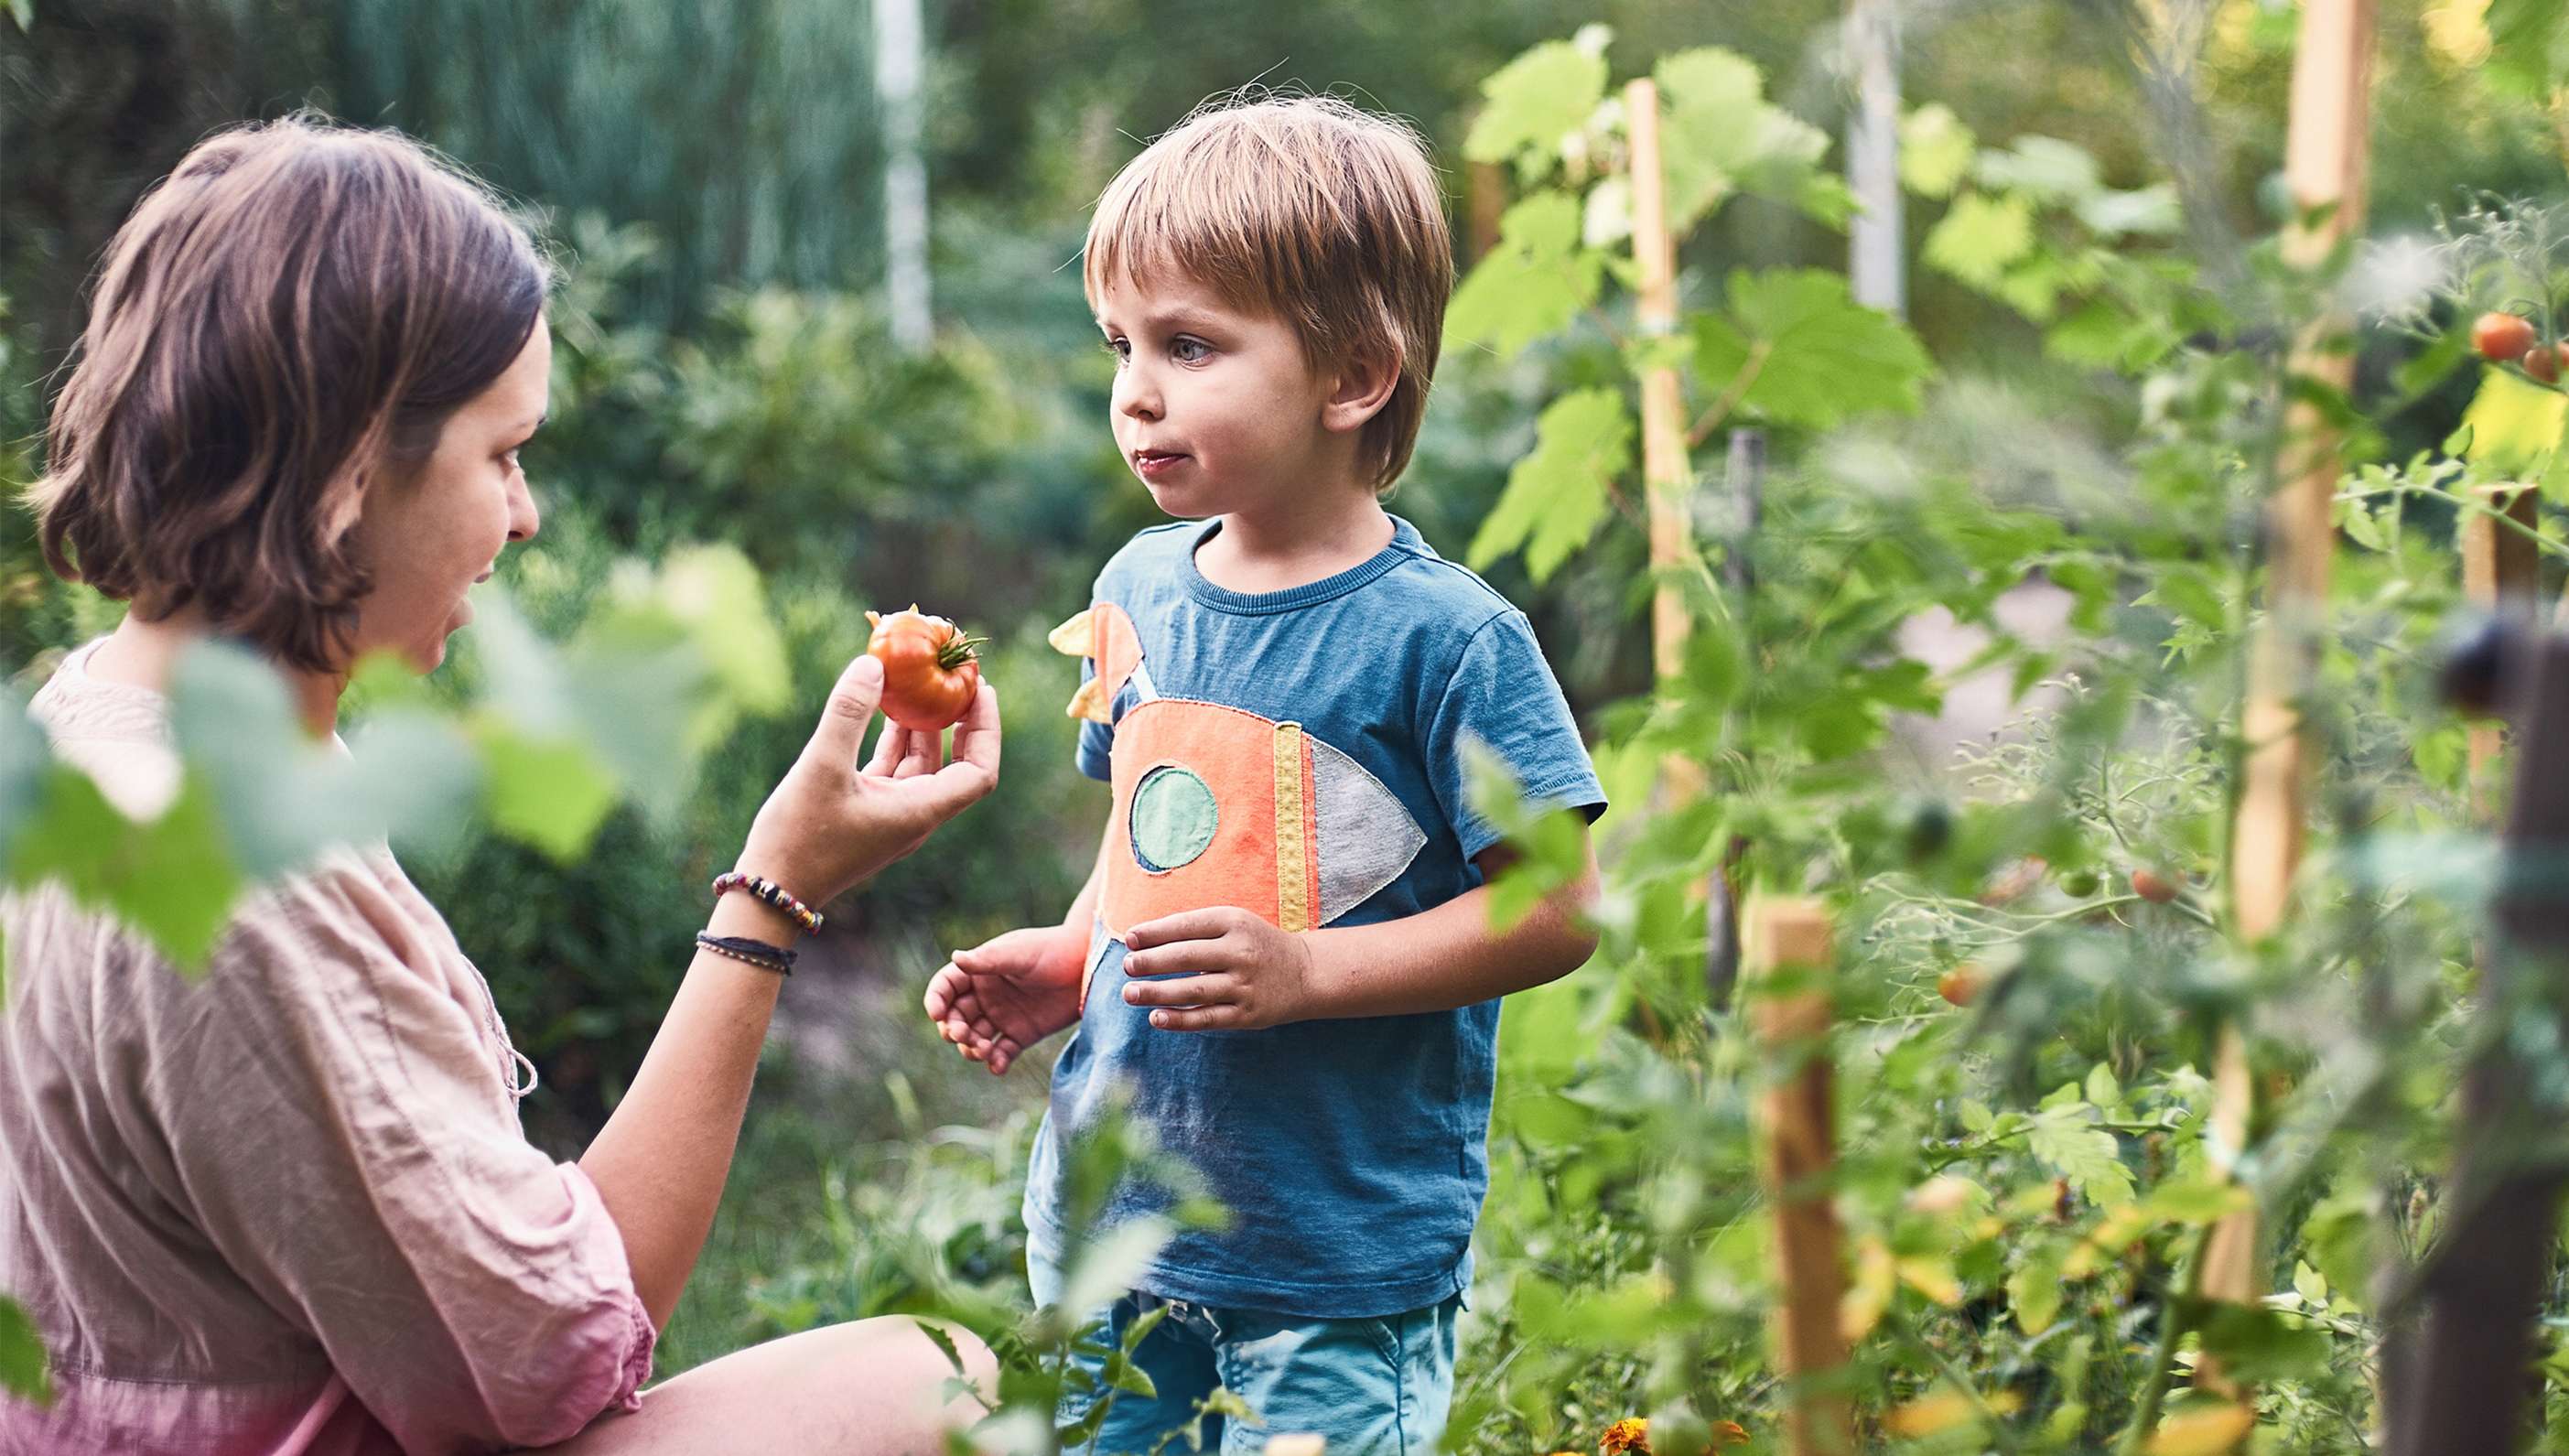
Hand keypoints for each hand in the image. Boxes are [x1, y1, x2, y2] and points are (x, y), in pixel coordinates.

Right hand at [737, 655, 1000, 908]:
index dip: (987, 729)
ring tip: (920, 680)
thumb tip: (874, 663)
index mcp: (920, 812)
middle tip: (957, 677)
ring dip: (924, 725)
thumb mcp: (822, 767)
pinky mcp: (867, 811)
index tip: (980, 689)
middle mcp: (914, 814)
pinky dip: (894, 739)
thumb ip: (848, 714)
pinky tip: (883, 707)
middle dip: (961, 721)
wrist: (769, 892)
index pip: (979, 772)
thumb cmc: (798, 837)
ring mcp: (891, 815)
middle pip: (958, 763)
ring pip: (922, 764)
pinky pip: (893, 770)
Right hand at [923, 926, 1086, 1074]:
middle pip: (955, 1018)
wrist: (1088, 967)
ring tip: (985, 1050)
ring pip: (974, 1039)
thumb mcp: (1018, 953)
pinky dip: (996, 1062)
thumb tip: (955, 957)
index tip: (936, 1013)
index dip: (935, 1000)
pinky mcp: (1021, 1035)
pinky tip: (998, 1065)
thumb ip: (987, 960)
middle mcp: (985, 996)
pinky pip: (1001, 1054)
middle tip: (965, 1035)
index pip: (946, 987)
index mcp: (979, 972)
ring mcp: (1002, 1017)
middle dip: (954, 1029)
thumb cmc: (1052, 951)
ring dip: (972, 1048)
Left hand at [1118, 907, 1324, 1031]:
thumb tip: (1141, 941)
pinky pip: (1207, 1018)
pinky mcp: (1246, 1014)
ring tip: (1129, 993)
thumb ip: (1193, 928)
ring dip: (1157, 993)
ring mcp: (1244, 985)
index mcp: (1234, 922)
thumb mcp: (1233, 922)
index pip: (1187, 925)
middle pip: (1187, 957)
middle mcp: (1240, 952)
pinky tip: (1156, 1018)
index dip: (1155, 933)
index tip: (1130, 939)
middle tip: (1127, 966)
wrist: (1305, 972)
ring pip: (1193, 990)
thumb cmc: (1254, 944)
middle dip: (1152, 961)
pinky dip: (1179, 1020)